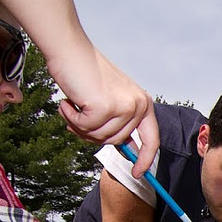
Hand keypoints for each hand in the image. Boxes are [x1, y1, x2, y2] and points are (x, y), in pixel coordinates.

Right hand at [52, 49, 159, 175]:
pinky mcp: (105, 108)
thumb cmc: (85, 73)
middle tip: (79, 114)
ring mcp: (123, 107)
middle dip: (94, 133)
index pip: (152, 140)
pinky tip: (69, 101)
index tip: (139, 173)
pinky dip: (71, 117)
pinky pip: (85, 128)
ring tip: (75, 103)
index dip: (145, 159)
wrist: (69, 48)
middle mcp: (138, 105)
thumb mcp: (112, 99)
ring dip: (80, 124)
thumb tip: (125, 146)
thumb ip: (121, 121)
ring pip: (99, 137)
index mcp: (143, 103)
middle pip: (116, 141)